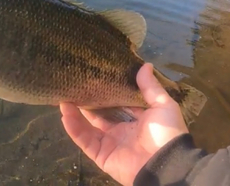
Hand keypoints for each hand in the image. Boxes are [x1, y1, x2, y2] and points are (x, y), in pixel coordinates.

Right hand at [60, 63, 187, 185]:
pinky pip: (84, 140)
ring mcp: (109, 144)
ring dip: (74, 114)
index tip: (94, 78)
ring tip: (63, 98)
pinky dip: (73, 128)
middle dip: (86, 102)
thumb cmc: (166, 133)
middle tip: (74, 87)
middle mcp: (121, 131)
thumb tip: (144, 65)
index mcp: (136, 120)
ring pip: (87, 127)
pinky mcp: (101, 155)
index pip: (117, 104)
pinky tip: (65, 114)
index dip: (105, 93)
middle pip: (98, 115)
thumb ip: (150, 87)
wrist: (166, 164)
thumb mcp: (163, 105)